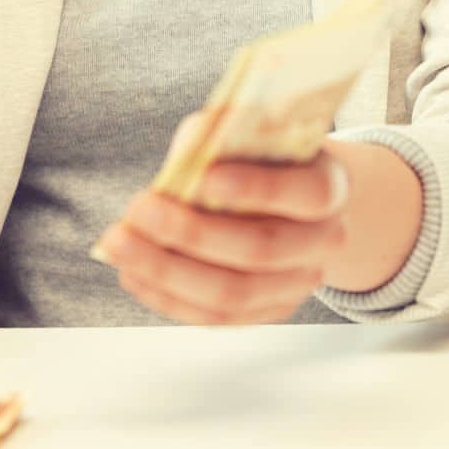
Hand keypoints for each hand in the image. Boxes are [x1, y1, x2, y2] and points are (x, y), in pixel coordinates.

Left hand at [94, 125, 422, 324]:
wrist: (291, 200)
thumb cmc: (259, 157)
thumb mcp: (246, 131)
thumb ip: (217, 140)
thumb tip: (181, 165)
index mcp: (330, 187)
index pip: (307, 194)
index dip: (259, 188)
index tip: (205, 177)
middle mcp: (324, 241)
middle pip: (261, 250)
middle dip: (191, 233)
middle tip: (137, 209)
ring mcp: (298, 284)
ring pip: (233, 294)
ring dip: (167, 272)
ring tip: (119, 245)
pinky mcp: (269, 310)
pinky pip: (216, 317)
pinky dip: (169, 297)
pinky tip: (133, 274)